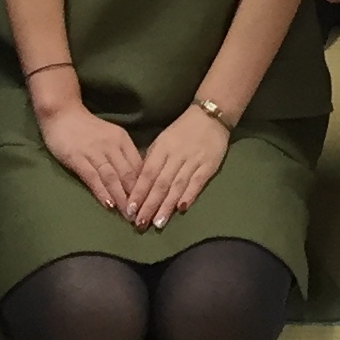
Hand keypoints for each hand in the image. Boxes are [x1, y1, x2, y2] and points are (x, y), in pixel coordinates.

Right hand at [36, 94, 145, 220]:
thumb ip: (123, 155)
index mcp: (122, 140)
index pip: (138, 166)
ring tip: (128, 216)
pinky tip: (108, 204)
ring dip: (121, 198)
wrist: (61, 112)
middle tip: (142, 217)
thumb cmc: (87, 128)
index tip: (150, 205)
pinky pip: (92, 177)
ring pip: (112, 177)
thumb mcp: (111, 137)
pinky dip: (102, 191)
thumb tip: (138, 178)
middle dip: (136, 198)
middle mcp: (111, 145)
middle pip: (128, 174)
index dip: (145, 187)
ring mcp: (94, 152)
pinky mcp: (77, 158)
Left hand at [127, 105, 232, 230]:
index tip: (129, 210)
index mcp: (162, 148)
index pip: (147, 173)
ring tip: (157, 223)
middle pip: (160, 183)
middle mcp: (176, 155)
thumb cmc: (182, 131)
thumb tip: (139, 184)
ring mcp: (193, 160)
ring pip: (177, 185)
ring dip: (166, 205)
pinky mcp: (209, 165)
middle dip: (149, 205)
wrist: (210, 115)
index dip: (138, 192)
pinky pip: (197, 182)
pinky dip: (189, 195)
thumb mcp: (163, 140)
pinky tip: (181, 209)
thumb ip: (152, 160)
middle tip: (139, 224)